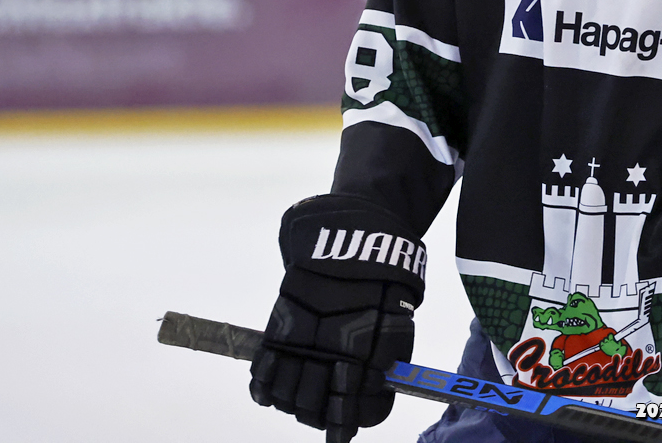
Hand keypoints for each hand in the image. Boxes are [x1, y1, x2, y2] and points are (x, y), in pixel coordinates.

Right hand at [248, 194, 427, 441]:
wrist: (356, 238)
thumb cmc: (384, 281)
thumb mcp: (398, 321)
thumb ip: (385, 359)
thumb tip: (375, 390)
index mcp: (364, 355)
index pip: (350, 409)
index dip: (343, 425)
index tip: (341, 433)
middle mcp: (329, 353)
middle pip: (312, 407)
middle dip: (317, 416)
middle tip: (322, 415)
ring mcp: (302, 340)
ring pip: (285, 393)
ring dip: (291, 404)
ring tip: (298, 403)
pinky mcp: (281, 326)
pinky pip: (264, 366)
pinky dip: (263, 386)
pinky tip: (268, 394)